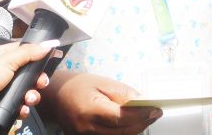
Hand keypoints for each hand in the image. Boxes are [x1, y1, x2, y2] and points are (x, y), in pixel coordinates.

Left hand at [0, 41, 53, 129]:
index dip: (37, 54)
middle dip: (37, 79)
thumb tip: (47, 44)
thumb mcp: (6, 61)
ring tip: (29, 98)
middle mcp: (3, 71)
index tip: (48, 58)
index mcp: (1, 56)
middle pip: (28, 73)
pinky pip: (20, 105)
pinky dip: (24, 108)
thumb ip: (27, 53)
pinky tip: (22, 108)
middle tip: (41, 83)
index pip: (23, 51)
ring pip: (26, 90)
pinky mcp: (4, 103)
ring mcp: (3, 88)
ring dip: (32, 95)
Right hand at [43, 72, 161, 134]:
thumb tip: (142, 102)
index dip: (141, 115)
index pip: (121, 117)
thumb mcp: (102, 82)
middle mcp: (87, 128)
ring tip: (145, 118)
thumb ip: (122, 93)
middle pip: (122, 133)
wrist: (56, 95)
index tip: (156, 110)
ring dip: (134, 130)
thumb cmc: (78, 85)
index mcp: (90, 110)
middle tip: (154, 114)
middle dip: (142, 124)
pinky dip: (123, 133)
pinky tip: (130, 124)